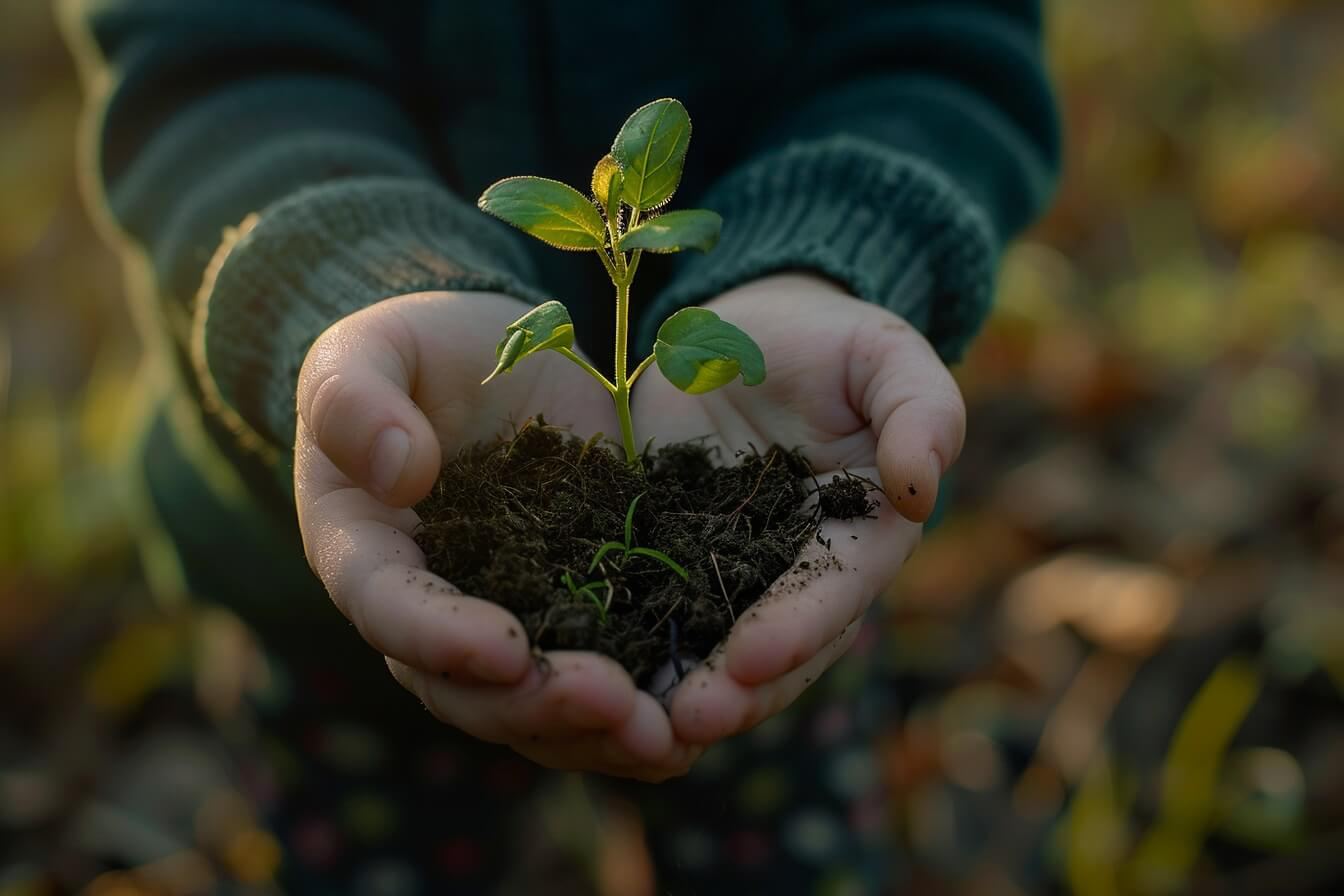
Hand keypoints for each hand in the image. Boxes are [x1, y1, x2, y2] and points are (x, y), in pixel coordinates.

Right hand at [295, 290, 697, 780]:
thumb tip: (400, 475)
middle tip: (612, 702)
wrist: (497, 357)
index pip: (388, 608)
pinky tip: (696, 723)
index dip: (440, 637)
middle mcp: (430, 610)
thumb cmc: (415, 351)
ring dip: (596, 731)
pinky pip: (600, 676)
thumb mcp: (373, 349)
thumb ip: (356, 400)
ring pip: (536, 705)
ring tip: (665, 734)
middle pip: (467, 687)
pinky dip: (640, 707)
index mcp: (365, 550)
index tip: (507, 648)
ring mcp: (508, 618)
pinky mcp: (578, 609)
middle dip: (538, 704)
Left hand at [632, 273, 965, 744]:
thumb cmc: (828, 342)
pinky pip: (644, 609)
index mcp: (859, 537)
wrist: (743, 334)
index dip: (799, 628)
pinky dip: (620, 645)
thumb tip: (920, 489)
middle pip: (774, 649)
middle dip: (734, 689)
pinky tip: (581, 674)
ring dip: (675, 689)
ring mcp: (725, 575)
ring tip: (634, 721)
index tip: (754, 658)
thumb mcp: (883, 356)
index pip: (834, 591)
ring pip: (707, 647)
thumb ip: (919, 412)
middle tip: (687, 722)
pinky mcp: (662, 558)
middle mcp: (794, 576)